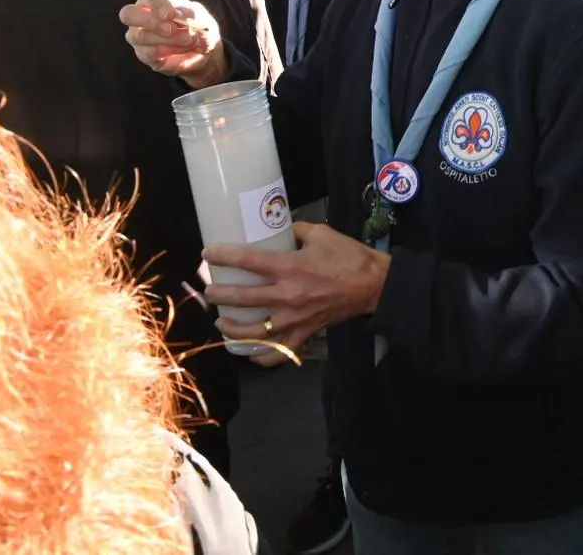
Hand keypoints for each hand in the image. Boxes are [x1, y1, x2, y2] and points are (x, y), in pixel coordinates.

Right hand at [119, 0, 227, 85]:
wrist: (204, 51)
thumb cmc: (198, 27)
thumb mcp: (202, 18)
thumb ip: (193, 15)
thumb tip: (181, 16)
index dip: (157, 3)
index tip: (171, 14)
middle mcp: (141, 15)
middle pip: (128, 14)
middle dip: (151, 22)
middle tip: (172, 29)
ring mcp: (138, 35)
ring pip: (139, 36)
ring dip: (166, 39)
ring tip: (188, 40)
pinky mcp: (143, 54)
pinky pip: (148, 53)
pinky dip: (169, 52)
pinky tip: (183, 50)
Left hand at [204, 223, 390, 363]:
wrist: (374, 285)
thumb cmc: (348, 257)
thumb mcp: (321, 234)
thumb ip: (295, 230)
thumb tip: (276, 226)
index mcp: (291, 267)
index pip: (248, 260)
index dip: (224, 256)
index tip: (208, 254)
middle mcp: (288, 295)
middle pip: (242, 298)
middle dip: (218, 294)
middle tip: (209, 290)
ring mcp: (295, 319)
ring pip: (254, 331)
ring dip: (232, 328)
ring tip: (222, 321)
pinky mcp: (304, 333)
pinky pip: (279, 352)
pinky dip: (262, 356)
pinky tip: (250, 352)